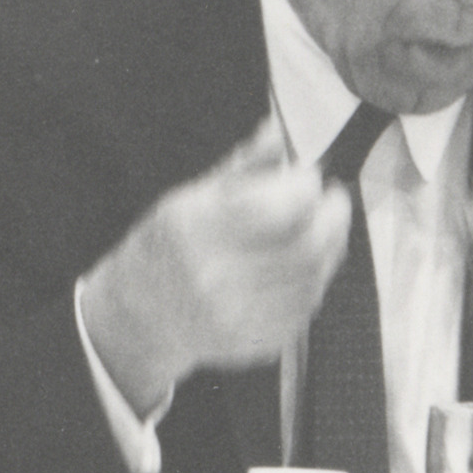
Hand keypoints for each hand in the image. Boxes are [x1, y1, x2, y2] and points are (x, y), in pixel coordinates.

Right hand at [75, 114, 356, 412]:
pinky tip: (306, 264)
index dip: (305, 187)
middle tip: (333, 200)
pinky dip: (317, 279)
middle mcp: (216, 277)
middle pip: (306, 246)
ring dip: (330, 247)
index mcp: (194, 230)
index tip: (309, 175)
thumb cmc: (165, 248)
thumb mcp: (189, 197)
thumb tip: (278, 131)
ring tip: (322, 229)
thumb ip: (240, 167)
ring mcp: (239, 316)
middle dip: (333, 216)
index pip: (275, 208)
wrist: (139, 319)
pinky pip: (307, 306)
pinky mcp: (258, 341)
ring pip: (314, 277)